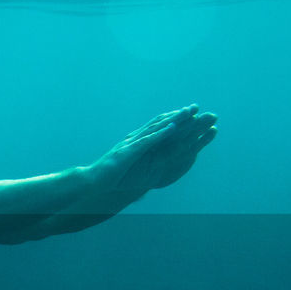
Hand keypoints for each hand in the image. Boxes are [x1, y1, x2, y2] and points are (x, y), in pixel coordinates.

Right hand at [91, 105, 217, 194]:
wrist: (94, 181)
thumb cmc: (113, 176)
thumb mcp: (132, 165)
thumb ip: (142, 159)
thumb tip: (152, 158)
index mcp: (138, 141)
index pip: (159, 127)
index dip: (175, 119)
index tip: (192, 113)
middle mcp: (136, 138)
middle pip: (160, 124)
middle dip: (179, 116)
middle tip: (196, 107)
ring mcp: (132, 144)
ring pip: (156, 128)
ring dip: (173, 120)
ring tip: (189, 112)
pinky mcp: (128, 152)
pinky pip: (147, 141)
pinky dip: (160, 134)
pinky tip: (172, 128)